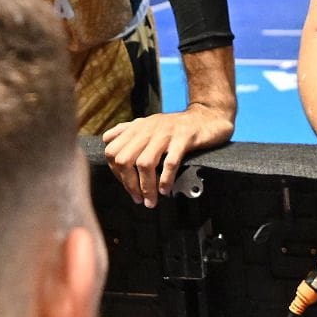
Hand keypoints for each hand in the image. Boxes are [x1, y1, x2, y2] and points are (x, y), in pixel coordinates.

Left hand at [101, 102, 233, 207]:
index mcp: (137, 127)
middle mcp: (148, 128)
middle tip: (138, 198)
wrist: (208, 116)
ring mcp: (166, 132)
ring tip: (151, 200)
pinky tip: (166, 189)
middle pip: (124, 159)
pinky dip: (165, 180)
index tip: (127, 187)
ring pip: (144, 163)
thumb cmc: (179, 125)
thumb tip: (107, 139)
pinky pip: (170, 162)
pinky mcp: (184, 138)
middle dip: (128, 184)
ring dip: (146, 187)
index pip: (112, 152)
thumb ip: (128, 130)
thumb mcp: (149, 124)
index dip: (116, 173)